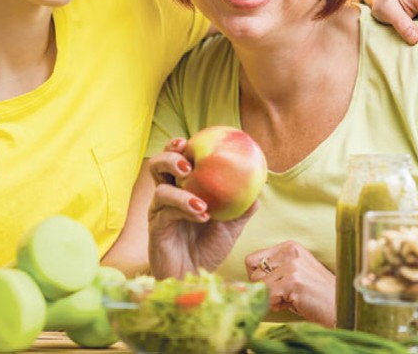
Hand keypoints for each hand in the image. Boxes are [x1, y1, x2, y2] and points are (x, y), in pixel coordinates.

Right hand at [147, 139, 257, 278]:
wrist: (194, 278)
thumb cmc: (209, 249)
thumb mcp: (231, 226)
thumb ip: (243, 206)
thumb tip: (261, 184)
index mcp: (181, 189)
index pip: (175, 160)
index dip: (177, 146)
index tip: (189, 140)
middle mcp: (166, 197)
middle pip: (157, 167)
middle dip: (169, 158)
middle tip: (187, 164)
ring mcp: (158, 213)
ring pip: (160, 190)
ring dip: (181, 191)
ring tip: (201, 200)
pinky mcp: (156, 229)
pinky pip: (166, 213)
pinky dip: (185, 210)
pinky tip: (202, 215)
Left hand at [244, 241, 335, 326]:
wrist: (339, 307)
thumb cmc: (315, 295)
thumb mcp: (293, 274)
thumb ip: (272, 273)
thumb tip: (239, 286)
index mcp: (289, 247)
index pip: (252, 260)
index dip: (259, 278)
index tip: (276, 285)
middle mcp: (290, 252)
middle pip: (254, 275)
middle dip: (266, 290)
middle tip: (287, 295)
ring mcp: (292, 266)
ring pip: (260, 287)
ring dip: (272, 299)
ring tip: (292, 298)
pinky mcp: (293, 281)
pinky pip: (268, 297)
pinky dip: (277, 305)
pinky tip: (295, 303)